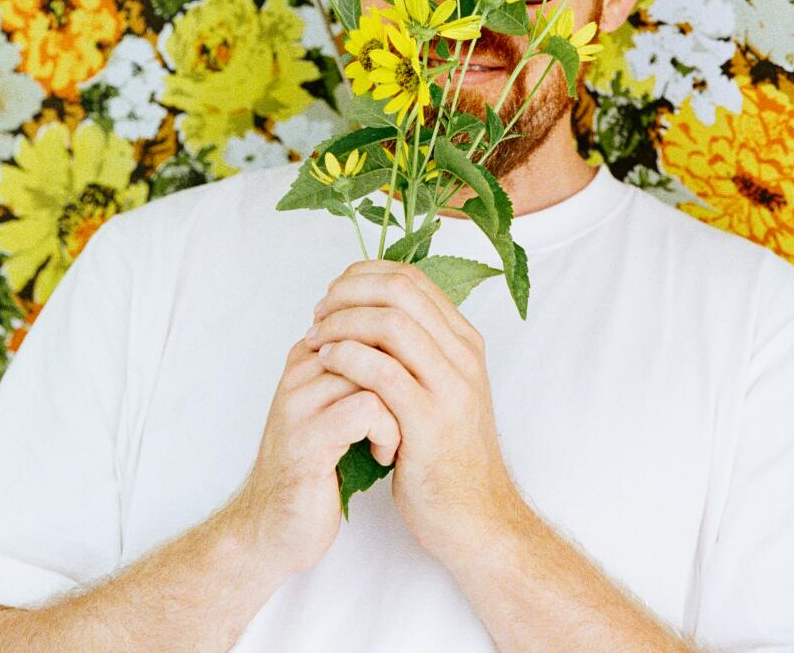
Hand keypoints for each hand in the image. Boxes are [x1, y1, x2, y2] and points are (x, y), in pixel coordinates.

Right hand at [231, 335, 400, 580]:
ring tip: (397, 437)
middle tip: (411, 412)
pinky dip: (388, 432)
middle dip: (404, 377)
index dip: (402, 351)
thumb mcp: (337, 407)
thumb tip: (409, 339)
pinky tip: (384, 455)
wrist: (274, 528)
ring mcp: (299, 402)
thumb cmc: (317, 467)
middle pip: (373, 340)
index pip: (367, 317)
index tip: (408, 388)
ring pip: (375, 371)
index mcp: (309, 355)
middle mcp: (300, 370)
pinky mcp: (306, 438)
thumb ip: (359, 371)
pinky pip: (367, 409)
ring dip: (400, 408)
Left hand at [306, 260, 518, 566]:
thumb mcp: (442, 389)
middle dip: (349, 292)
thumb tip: (371, 310)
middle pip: (400, 290)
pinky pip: (382, 371)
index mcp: (465, 341)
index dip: (364, 276)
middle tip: (319, 313)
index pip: (412, 279)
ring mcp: (450, 387)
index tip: (334, 294)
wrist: (477, 517)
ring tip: (316, 339)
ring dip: (342, 323)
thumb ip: (418, 350)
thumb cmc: (447, 453)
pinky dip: (347, 357)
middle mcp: (463, 356)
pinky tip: (327, 364)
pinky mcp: (430, 422)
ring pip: (391, 323)